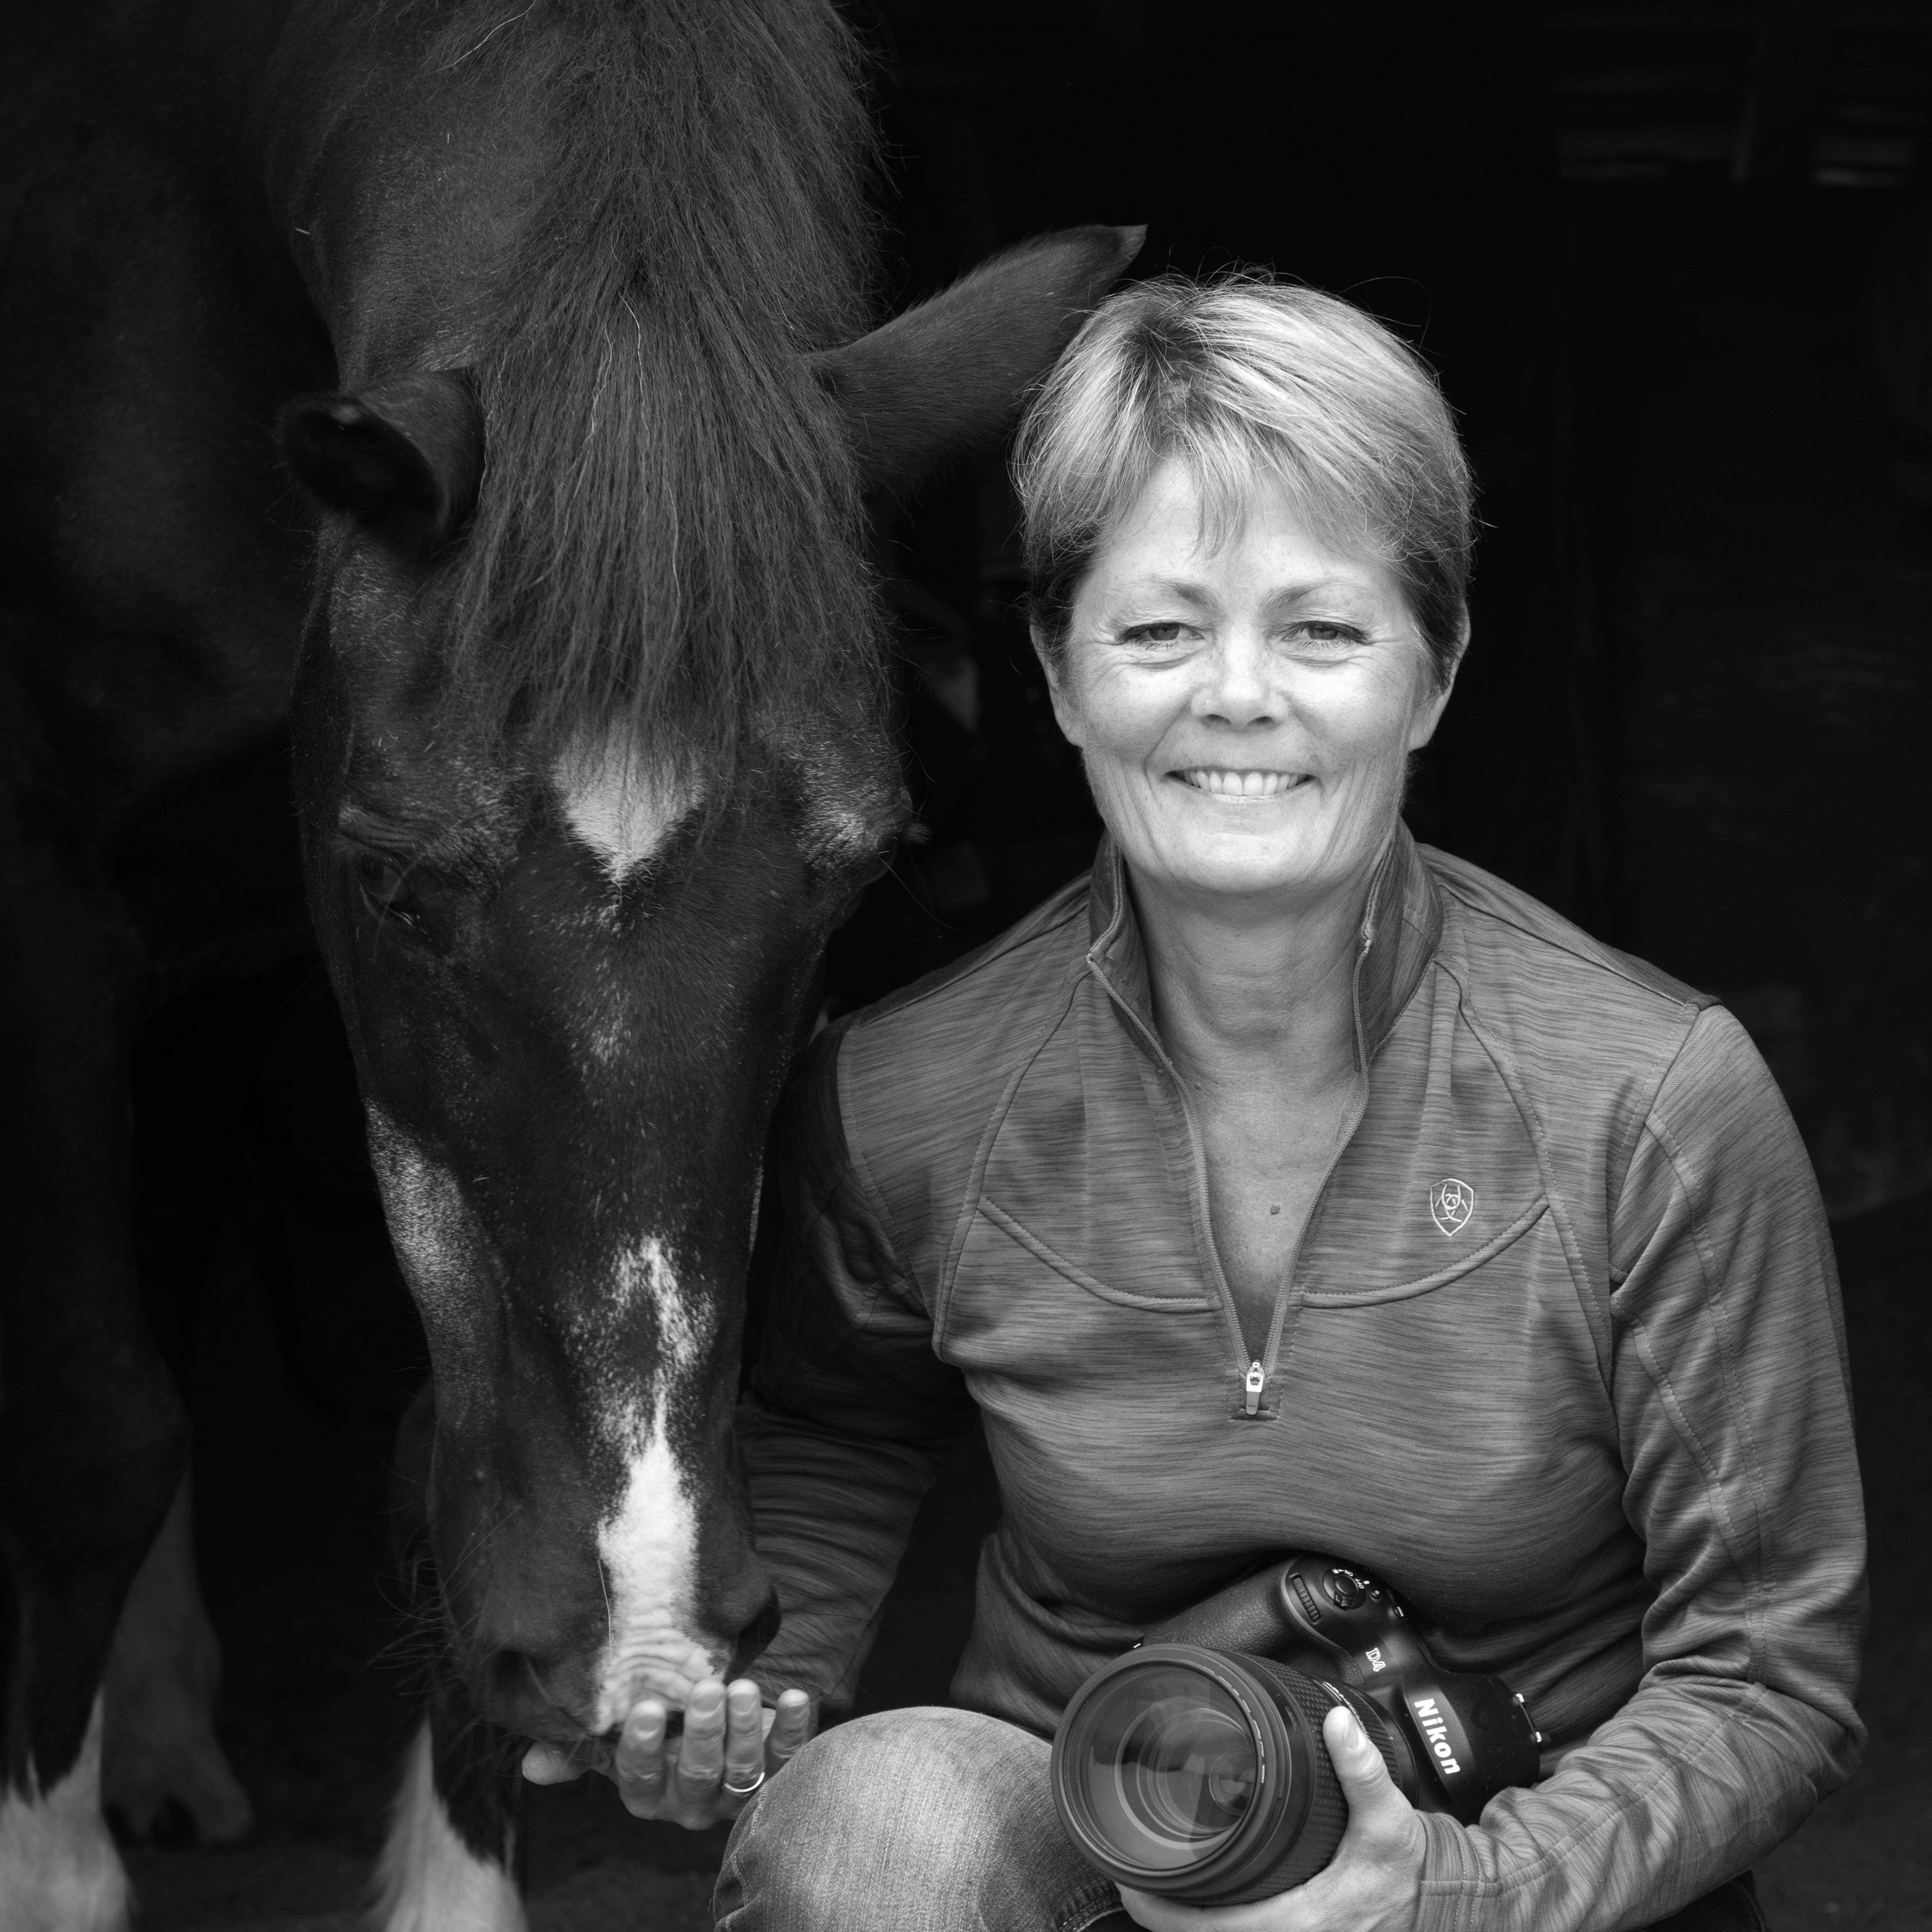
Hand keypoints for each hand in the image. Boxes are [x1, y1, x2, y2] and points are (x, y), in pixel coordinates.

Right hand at [520, 1678, 814, 1828]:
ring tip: (743, 1687)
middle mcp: (692, 1801)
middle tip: (706, 1688)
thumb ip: (579, 1749)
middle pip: (697, 1775)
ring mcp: (735, 1790)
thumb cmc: (655, 1730)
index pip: (640, 1777)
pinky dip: (794, 1728)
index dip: (643, 1747)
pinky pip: (788, 1757)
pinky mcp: (776, 1771)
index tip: (647, 1707)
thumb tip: (533, 1763)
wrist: (710, 1728)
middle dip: (702, 1733)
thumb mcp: (613, 1738)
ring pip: (742, 1770)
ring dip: (745, 1728)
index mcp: (649, 1792)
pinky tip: (795, 1697)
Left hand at [1119, 1704, 1426, 1931]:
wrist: (1440, 1903)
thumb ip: (1363, 1772)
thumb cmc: (1409, 1870)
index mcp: (1302, 1921)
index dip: (1164, 1913)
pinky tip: (1202, 1894)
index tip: (1131, 1881)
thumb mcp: (1391, 1821)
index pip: (1213, 1930)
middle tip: (1131, 1872)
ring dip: (1188, 1917)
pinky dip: (1216, 1919)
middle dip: (1163, 1913)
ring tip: (1154, 1880)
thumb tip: (1337, 1723)